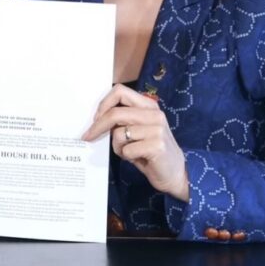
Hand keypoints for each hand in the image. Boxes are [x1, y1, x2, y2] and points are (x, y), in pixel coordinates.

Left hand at [81, 84, 188, 201]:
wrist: (176, 173)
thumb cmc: (151, 151)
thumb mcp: (138, 130)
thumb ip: (123, 120)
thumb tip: (97, 118)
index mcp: (148, 105)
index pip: (120, 91)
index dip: (104, 104)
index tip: (95, 118)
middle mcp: (154, 114)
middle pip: (115, 113)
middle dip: (98, 126)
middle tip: (88, 136)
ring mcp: (157, 129)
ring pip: (119, 134)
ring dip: (117, 147)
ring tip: (129, 152)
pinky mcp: (157, 145)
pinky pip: (127, 150)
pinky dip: (126, 157)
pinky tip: (138, 159)